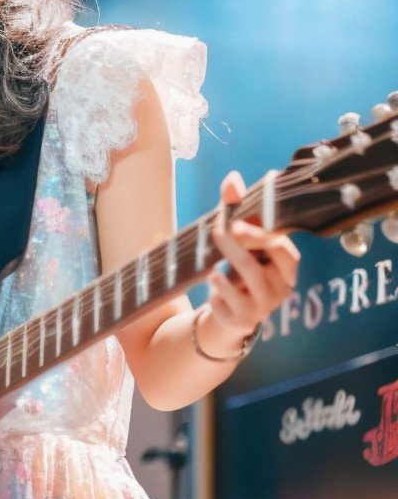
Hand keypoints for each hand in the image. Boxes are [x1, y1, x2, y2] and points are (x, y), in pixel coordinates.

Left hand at [202, 171, 299, 351]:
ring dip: (229, 270)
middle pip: (264, 266)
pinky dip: (218, 294)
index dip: (262, 235)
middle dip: (242, 248)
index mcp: (286, 266)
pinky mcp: (244, 321)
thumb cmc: (240, 269)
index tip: (238, 223)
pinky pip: (231, 305)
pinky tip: (212, 284)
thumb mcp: (238, 240)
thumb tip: (232, 177)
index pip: (283, 248)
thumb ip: (236, 209)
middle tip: (222, 230)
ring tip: (212, 263)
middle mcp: (281, 288)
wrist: (228, 314)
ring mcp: (264, 308)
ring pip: (249, 285)